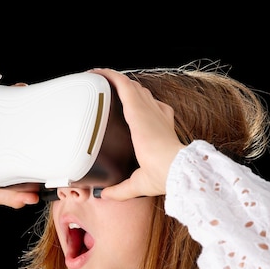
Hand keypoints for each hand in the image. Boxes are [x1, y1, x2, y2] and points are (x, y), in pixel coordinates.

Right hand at [0, 75, 39, 211]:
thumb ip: (10, 198)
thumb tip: (32, 200)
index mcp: (8, 158)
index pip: (27, 142)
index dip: (40, 131)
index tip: (54, 121)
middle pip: (15, 122)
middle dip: (27, 108)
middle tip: (39, 97)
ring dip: (9, 96)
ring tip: (21, 87)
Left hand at [90, 68, 184, 199]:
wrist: (174, 168)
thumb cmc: (165, 175)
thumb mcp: (139, 183)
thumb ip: (121, 189)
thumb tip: (106, 195)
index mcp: (161, 130)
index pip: (151, 112)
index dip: (139, 107)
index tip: (127, 107)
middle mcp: (156, 115)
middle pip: (139, 95)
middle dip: (124, 91)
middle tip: (106, 92)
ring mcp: (147, 108)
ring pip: (129, 86)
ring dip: (113, 80)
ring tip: (97, 79)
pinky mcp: (137, 106)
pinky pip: (120, 83)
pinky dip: (108, 75)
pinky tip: (95, 73)